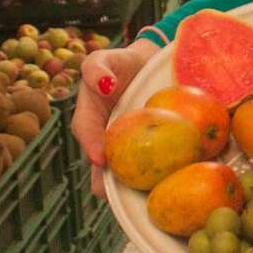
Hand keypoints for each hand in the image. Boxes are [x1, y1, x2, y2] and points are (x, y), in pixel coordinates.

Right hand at [72, 39, 158, 195]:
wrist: (149, 66)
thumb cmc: (123, 62)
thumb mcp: (105, 58)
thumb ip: (96, 68)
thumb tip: (104, 83)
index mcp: (89, 116)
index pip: (85, 131)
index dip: (91, 146)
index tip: (99, 158)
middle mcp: (104, 137)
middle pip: (100, 165)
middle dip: (106, 181)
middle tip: (119, 189)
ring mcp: (124, 147)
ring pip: (124, 173)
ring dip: (130, 185)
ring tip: (144, 194)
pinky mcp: (146, 151)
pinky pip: (148, 167)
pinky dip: (153, 176)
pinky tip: (167, 181)